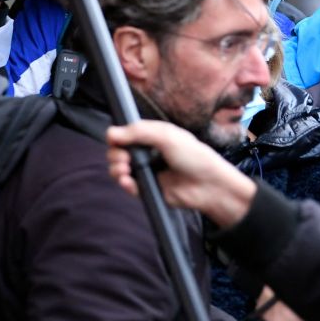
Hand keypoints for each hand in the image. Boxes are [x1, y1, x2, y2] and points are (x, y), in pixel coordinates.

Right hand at [106, 120, 256, 227]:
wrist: (209, 186)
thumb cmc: (194, 157)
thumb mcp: (166, 136)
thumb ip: (137, 132)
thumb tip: (109, 133)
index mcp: (151, 137)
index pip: (123, 135)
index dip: (116, 138)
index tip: (115, 141)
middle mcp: (146, 153)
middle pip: (117, 152)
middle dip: (114, 155)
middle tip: (124, 159)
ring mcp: (146, 171)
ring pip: (118, 169)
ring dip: (116, 169)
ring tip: (124, 170)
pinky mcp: (147, 188)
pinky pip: (128, 186)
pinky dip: (124, 183)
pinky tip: (128, 181)